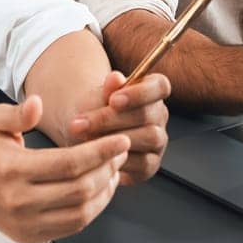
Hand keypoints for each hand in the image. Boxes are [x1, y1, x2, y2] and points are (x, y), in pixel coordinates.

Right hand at [0, 96, 128, 242]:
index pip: (68, 164)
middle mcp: (19, 201)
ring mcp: (26, 223)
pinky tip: (99, 188)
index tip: (120, 141)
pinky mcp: (31, 236)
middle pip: (79, 189)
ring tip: (113, 169)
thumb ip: (17, 112)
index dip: (100, 152)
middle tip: (120, 151)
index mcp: (12, 171)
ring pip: (81, 212)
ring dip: (105, 191)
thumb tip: (37, 104)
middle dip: (108, 169)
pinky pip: (72, 226)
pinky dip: (93, 208)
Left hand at [66, 71, 170, 185]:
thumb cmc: (94, 110)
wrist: (85, 134)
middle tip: (83, 124)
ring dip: (115, 139)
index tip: (113, 100)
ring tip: (87, 139)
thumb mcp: (96, 96)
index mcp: (152, 91)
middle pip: (148, 114)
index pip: (160, 86)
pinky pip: (143, 162)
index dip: (140, 93)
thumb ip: (107, 89)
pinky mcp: (151, 163)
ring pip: (148, 137)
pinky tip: (100, 156)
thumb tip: (115, 78)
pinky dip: (120, 159)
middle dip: (113, 119)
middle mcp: (159, 115)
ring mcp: (158, 140)